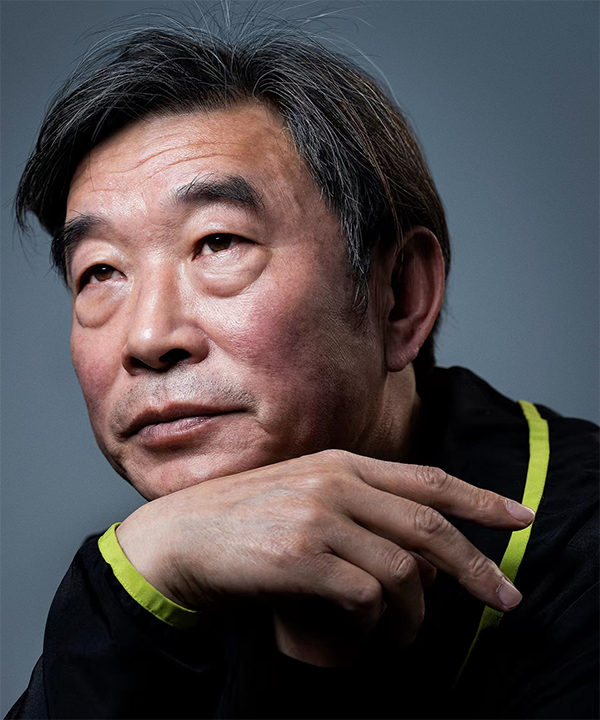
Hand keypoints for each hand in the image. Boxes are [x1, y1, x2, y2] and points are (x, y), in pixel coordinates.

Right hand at [116, 449, 533, 662]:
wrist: (182, 536)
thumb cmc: (246, 519)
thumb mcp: (306, 493)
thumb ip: (358, 504)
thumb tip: (418, 548)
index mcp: (342, 463)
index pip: (428, 479)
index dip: (479, 498)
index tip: (519, 517)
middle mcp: (336, 483)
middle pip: (430, 526)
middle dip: (478, 565)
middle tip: (507, 597)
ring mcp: (319, 517)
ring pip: (404, 572)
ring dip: (417, 614)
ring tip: (408, 637)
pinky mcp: (302, 556)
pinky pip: (367, 598)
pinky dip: (376, 625)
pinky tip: (365, 635)